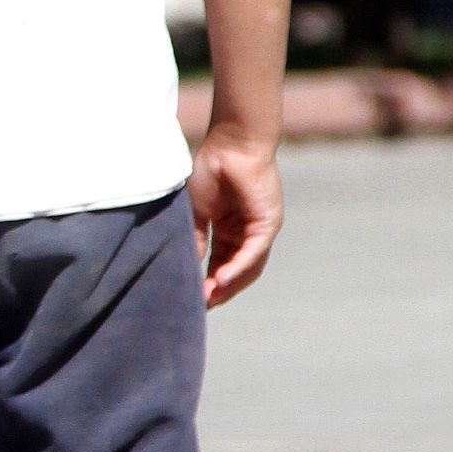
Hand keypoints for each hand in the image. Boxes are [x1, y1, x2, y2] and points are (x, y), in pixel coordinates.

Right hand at [188, 130, 281, 307]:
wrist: (231, 144)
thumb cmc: (209, 170)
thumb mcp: (193, 212)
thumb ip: (194, 239)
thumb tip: (185, 267)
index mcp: (228, 230)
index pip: (218, 264)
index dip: (204, 281)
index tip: (187, 297)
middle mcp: (246, 234)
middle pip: (234, 271)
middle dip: (217, 291)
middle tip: (198, 307)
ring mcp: (258, 230)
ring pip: (246, 268)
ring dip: (228, 286)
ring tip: (207, 300)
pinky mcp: (267, 224)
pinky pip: (253, 253)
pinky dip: (236, 269)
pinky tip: (219, 280)